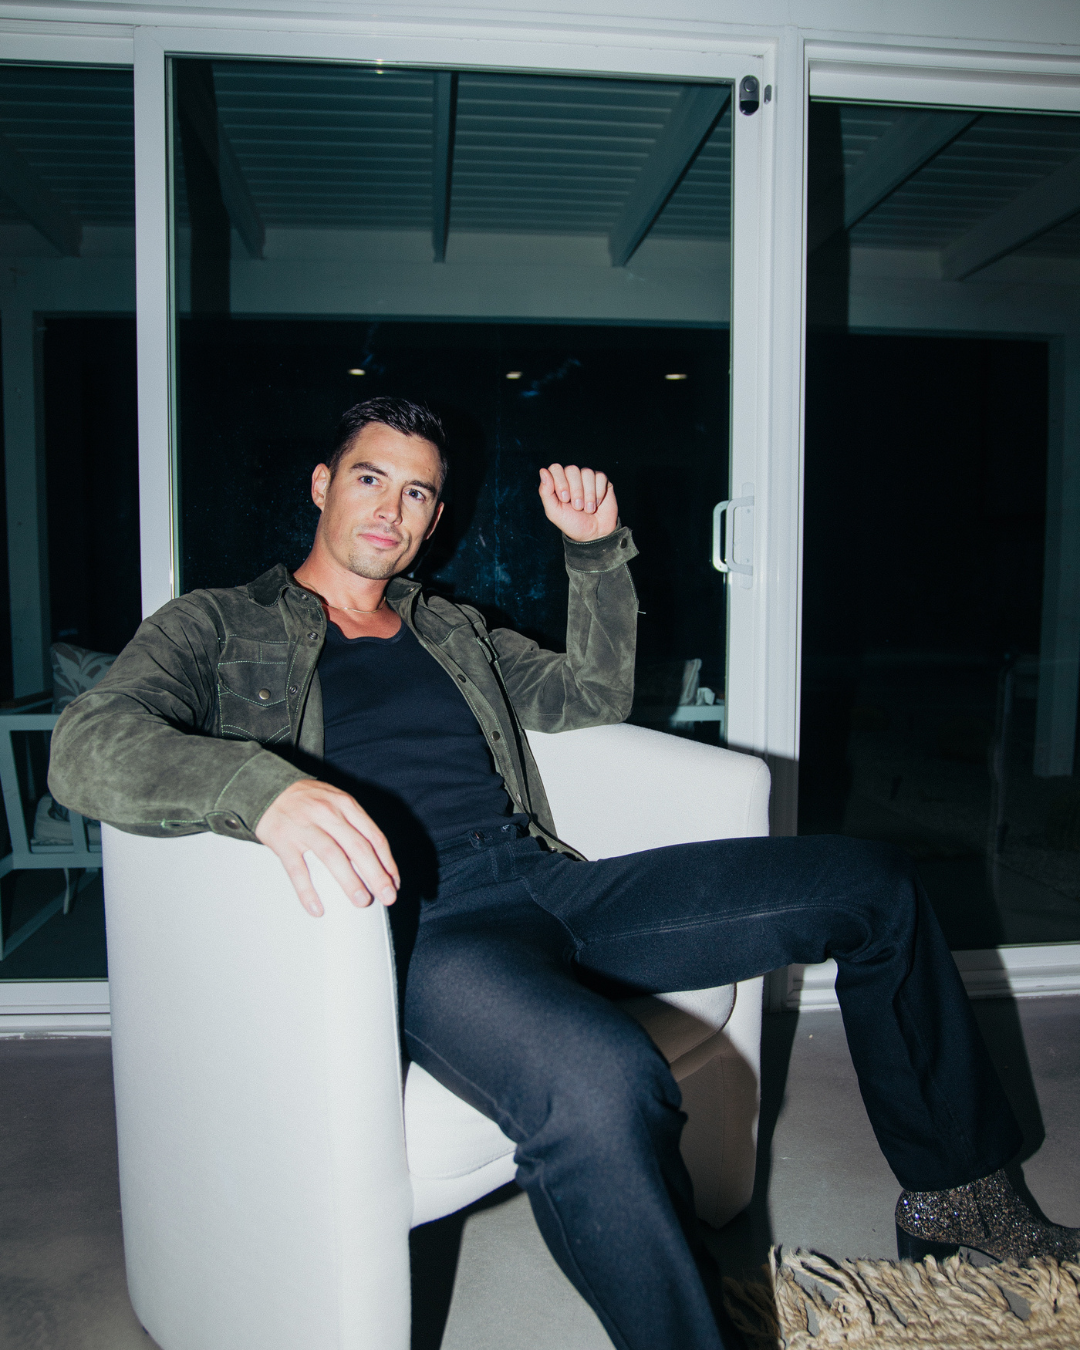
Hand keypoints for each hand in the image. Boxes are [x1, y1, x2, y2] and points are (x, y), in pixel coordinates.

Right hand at [255, 779, 399, 917]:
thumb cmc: (309, 800)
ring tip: (362, 901)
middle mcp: (328, 813)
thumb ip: (354, 824)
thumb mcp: (336, 801)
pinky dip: (307, 891)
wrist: (267, 787)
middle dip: (376, 875)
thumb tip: (376, 861)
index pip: (373, 836)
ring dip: (350, 882)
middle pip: (358, 847)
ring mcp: (304, 827)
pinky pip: (297, 870)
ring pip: (332, 856)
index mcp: (346, 804)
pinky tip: (317, 908)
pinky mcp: (283, 841)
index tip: (394, 882)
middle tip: (387, 897)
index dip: (387, 862)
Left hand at [538, 464, 618, 541]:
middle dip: (575, 490)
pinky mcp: (602, 481)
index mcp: (558, 482)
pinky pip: (600, 477)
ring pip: (587, 472)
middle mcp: (572, 477)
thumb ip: (546, 492)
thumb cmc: (572, 523)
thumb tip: (543, 470)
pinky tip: (597, 504)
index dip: (560, 482)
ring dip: (588, 494)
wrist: (594, 534)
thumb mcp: (554, 512)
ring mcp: (587, 478)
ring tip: (588, 509)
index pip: (555, 468)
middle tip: (577, 507)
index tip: (564, 499)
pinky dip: (598, 493)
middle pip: (572, 469)